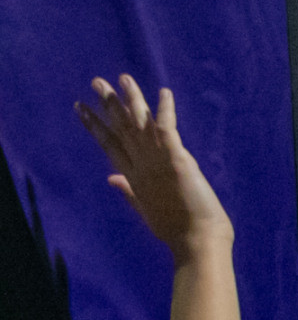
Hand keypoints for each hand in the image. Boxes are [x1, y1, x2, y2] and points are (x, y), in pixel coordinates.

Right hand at [76, 76, 230, 257]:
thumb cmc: (174, 230)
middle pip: (120, 128)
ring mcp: (157, 161)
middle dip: (108, 103)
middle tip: (96, 81)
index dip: (94, 124)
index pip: (109, 144)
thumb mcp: (144, 208)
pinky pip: (167, 127)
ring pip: (140, 122)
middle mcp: (141, 165)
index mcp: (132, 176)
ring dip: (132, 98)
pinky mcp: (176, 159)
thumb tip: (110, 178)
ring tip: (124, 77)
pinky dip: (165, 109)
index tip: (80, 107)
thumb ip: (127, 190)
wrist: (196, 242)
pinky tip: (164, 93)